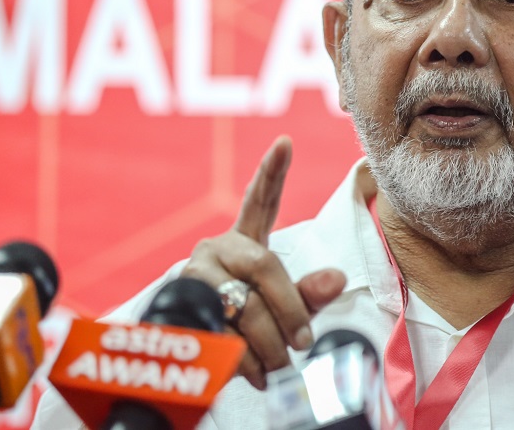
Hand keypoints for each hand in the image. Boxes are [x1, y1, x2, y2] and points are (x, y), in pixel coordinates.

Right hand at [180, 135, 346, 388]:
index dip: (272, 172)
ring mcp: (192, 276)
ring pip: (243, 304)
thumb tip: (337, 278)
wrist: (190, 360)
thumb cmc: (245, 327)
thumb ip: (309, 295)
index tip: (285, 142)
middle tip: (304, 341)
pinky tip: (252, 371)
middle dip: (290, 306)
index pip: (260, 201)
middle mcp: (214, 250)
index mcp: (243, 243)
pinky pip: (220, 332)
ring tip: (280, 365)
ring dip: (268, 342)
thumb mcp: (281, 310)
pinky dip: (242, 359)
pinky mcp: (176, 306)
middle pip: (265, 265)